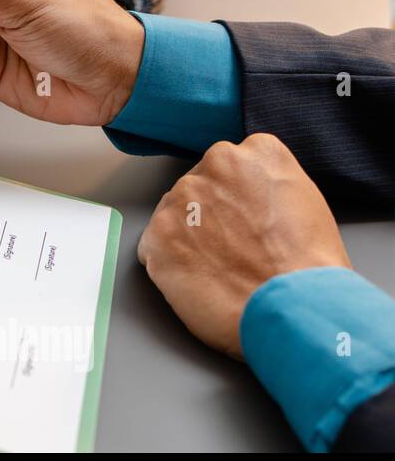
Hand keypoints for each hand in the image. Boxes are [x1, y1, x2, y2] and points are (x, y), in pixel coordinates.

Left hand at [138, 134, 350, 357]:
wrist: (292, 308)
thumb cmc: (308, 268)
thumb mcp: (305, 202)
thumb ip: (267, 186)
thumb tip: (246, 196)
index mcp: (258, 152)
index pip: (234, 163)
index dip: (239, 197)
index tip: (245, 218)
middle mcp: (215, 165)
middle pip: (200, 185)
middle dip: (209, 213)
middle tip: (232, 247)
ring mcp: (181, 198)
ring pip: (175, 214)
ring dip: (188, 236)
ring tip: (219, 267)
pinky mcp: (156, 233)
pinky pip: (153, 245)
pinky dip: (169, 262)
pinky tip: (198, 279)